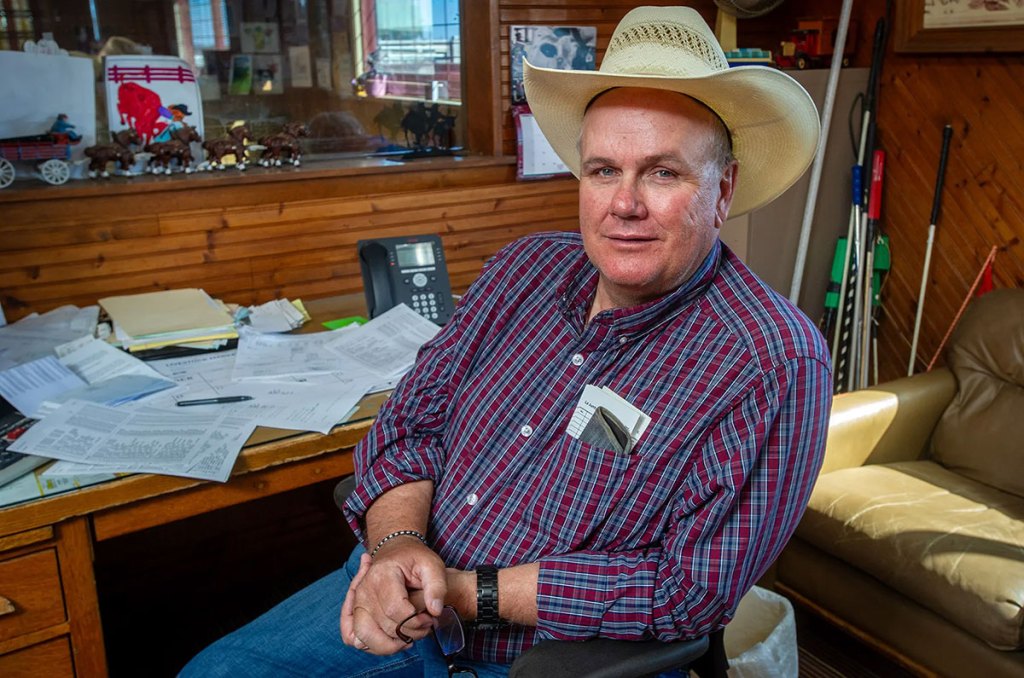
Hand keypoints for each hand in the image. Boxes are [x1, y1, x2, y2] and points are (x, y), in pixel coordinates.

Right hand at [343, 539, 446, 654]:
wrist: (396, 551)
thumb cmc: (414, 559)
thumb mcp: (432, 565)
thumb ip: (437, 586)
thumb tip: (435, 611)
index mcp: (381, 576)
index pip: (395, 610)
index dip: (416, 621)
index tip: (429, 617)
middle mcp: (364, 591)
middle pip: (384, 626)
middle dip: (410, 633)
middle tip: (425, 624)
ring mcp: (357, 603)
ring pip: (366, 638)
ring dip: (391, 644)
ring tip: (409, 635)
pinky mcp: (354, 613)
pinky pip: (356, 639)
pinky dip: (375, 645)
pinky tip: (395, 638)